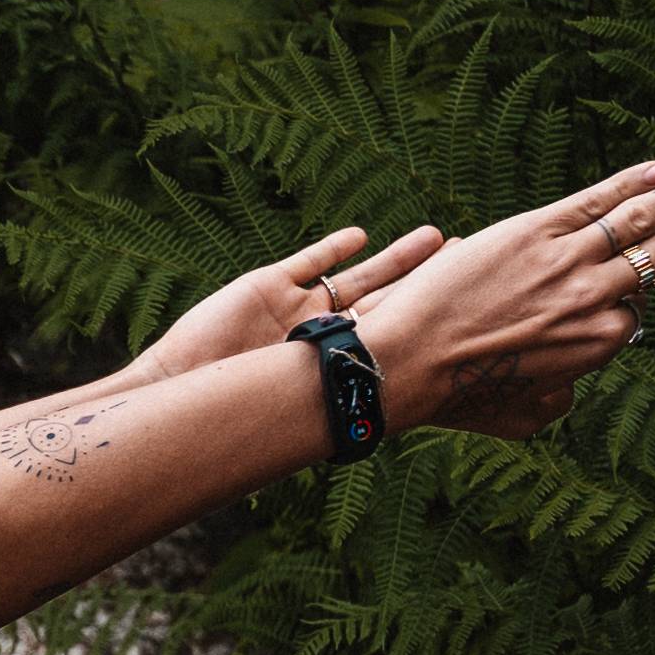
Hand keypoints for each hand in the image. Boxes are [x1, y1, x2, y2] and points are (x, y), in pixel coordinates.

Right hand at [135, 218, 446, 385]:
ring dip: (396, 259)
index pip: (398, 336)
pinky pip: (308, 262)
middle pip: (390, 301)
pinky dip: (334, 248)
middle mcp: (325, 335)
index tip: (473, 305)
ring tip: (435, 239)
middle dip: (428, 280)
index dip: (434, 319)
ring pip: (359, 277)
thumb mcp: (299, 406)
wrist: (181, 386)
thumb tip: (396, 419)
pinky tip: (362, 236)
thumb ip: (339, 398)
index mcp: (338, 365)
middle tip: (472, 258)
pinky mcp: (267, 284)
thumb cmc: (233, 407)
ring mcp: (297, 308)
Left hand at [367, 155, 654, 438]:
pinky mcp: (534, 232)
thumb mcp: (521, 415)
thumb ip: (557, 398)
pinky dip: (628, 184)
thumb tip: (570, 386)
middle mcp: (595, 302)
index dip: (634, 292)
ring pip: (643, 221)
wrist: (406, 362)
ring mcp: (568, 263)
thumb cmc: (456, 395)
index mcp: (598, 347)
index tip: (631, 284)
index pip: (637, 306)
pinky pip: (594, 203)